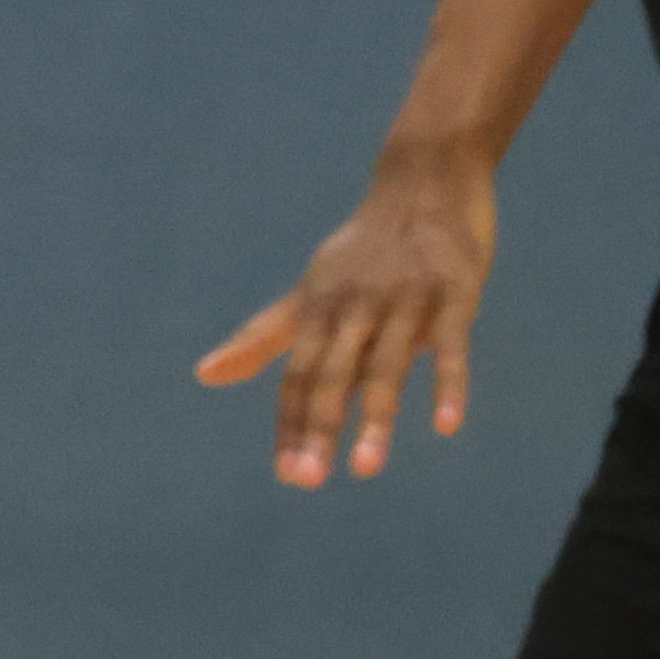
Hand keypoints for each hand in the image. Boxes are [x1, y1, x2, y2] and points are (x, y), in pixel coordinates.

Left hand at [196, 153, 495, 486]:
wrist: (425, 178)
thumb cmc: (365, 249)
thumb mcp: (312, 290)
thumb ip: (263, 337)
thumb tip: (204, 375)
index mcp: (319, 309)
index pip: (297, 377)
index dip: (291, 425)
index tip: (288, 475)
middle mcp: (356, 306)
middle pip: (331, 374)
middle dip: (318, 428)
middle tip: (308, 480)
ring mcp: (406, 299)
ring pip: (386, 365)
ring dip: (375, 418)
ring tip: (365, 469)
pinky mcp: (455, 292)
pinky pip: (451, 345)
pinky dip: (448, 384)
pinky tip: (446, 425)